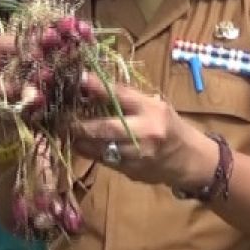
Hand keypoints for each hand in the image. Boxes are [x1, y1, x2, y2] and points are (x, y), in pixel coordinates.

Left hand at [70, 73, 210, 189]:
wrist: (189, 159)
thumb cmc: (168, 125)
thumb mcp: (154, 105)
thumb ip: (127, 98)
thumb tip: (92, 86)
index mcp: (152, 109)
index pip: (120, 94)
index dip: (97, 86)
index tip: (78, 78)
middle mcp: (145, 131)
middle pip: (104, 127)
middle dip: (78, 124)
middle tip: (60, 118)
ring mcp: (138, 154)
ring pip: (99, 147)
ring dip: (78, 140)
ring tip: (64, 131)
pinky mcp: (131, 171)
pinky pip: (103, 160)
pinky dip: (88, 151)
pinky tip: (79, 144)